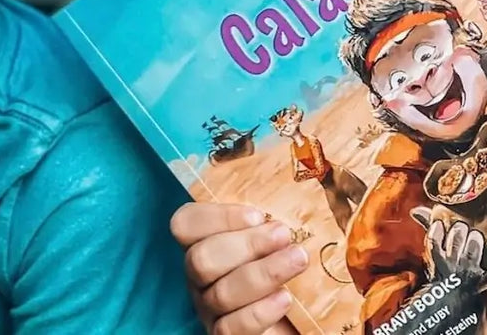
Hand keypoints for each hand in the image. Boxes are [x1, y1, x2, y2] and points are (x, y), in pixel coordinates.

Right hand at [170, 202, 306, 334]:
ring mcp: (210, 310)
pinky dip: (260, 312)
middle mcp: (200, 277)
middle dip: (246, 245)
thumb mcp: (274, 235)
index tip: (257, 214)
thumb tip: (301, 168)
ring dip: (264, 273)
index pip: (185, 223)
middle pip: (201, 258)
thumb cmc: (282, 264)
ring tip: (298, 259)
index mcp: (204, 242)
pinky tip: (286, 298)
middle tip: (283, 234)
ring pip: (221, 293)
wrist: (295, 320)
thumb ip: (271, 213)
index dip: (216, 216)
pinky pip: (231, 329)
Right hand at [411, 208, 486, 292]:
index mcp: (437, 259)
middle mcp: (452, 267)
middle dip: (460, 230)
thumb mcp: (435, 249)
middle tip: (461, 228)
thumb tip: (415, 210)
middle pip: (456, 242)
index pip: (434, 241)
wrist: (455, 297)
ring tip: (475, 237)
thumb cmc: (445, 267)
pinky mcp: (483, 282)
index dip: (436, 230)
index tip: (439, 224)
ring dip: (475, 240)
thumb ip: (428, 226)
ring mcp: (468, 274)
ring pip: (472, 251)